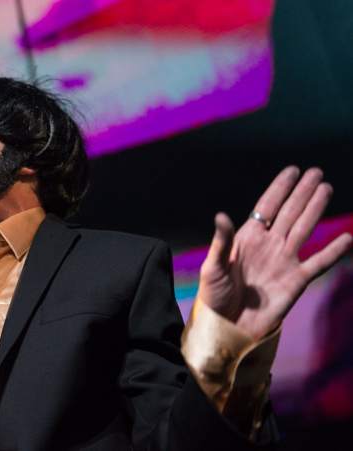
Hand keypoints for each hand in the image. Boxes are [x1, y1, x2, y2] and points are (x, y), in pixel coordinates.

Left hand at [197, 166, 351, 339]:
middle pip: (289, 212)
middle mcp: (268, 245)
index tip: (292, 170)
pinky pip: (319, 263)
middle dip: (302, 192)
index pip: (266, 207)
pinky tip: (347, 238)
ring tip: (326, 188)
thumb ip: (221, 241)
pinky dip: (334, 251)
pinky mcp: (296, 281)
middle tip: (316, 172)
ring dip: (315, 209)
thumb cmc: (214, 296)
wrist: (228, 326)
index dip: (279, 188)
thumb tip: (221, 215)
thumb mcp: (213, 266)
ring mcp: (284, 261)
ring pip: (305, 229)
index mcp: (247, 238)